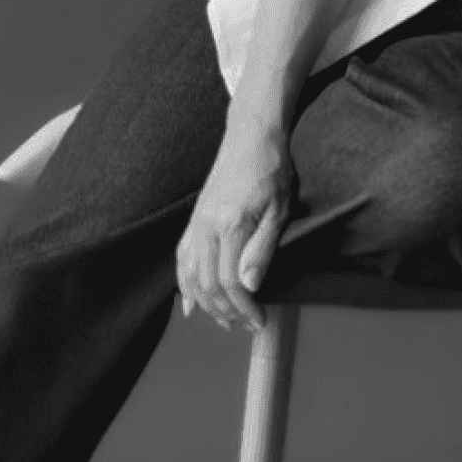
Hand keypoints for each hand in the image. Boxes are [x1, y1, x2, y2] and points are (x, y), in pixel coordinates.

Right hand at [175, 119, 293, 332]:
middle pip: (206, 284)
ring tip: (225, 320)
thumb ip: (263, 249)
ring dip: (206, 304)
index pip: (229, 282)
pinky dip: (184, 283)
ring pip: (190, 275)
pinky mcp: (194, 219)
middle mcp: (206, 226)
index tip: (260, 321)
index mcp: (230, 225)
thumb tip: (249, 286)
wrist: (251, 136)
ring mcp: (196, 223)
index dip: (244, 307)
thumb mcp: (279, 209)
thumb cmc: (271, 170)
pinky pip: (181, 257)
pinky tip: (190, 303)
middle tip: (247, 325)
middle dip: (226, 311)